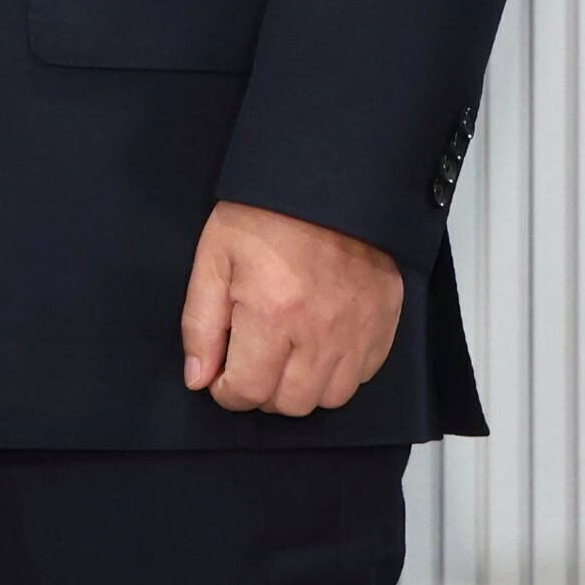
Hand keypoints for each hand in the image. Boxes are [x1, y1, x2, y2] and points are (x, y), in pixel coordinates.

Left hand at [180, 202, 401, 414]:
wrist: (327, 180)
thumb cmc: (265, 215)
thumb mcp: (215, 259)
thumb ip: (202, 324)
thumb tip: (199, 378)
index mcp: (273, 314)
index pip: (248, 390)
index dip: (227, 390)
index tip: (223, 375)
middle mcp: (321, 331)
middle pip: (290, 404)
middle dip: (262, 391)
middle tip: (253, 360)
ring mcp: (359, 330)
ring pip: (330, 397)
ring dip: (303, 387)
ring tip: (288, 354)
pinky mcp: (385, 321)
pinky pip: (363, 375)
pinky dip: (339, 372)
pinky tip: (320, 345)